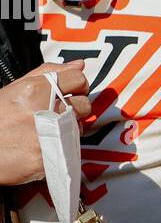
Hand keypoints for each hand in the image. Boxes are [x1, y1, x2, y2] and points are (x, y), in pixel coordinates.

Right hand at [0, 60, 90, 185]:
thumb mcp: (14, 89)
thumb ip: (48, 73)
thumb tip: (78, 65)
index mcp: (34, 90)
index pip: (78, 79)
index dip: (77, 84)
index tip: (71, 91)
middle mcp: (43, 111)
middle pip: (84, 104)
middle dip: (75, 107)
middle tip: (58, 112)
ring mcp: (48, 136)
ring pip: (79, 127)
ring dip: (69, 127)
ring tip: (48, 129)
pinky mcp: (51, 157)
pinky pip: (70, 148)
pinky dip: (62, 147)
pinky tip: (45, 144)